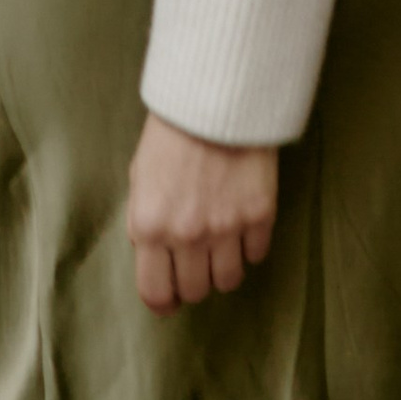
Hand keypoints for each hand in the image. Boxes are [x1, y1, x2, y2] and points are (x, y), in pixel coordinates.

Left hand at [126, 112, 278, 314]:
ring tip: (222, 247)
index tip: (170, 300)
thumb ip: (144, 223)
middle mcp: (187, 235)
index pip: (156, 292)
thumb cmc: (172, 134)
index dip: (163, 302)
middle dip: (195, 283)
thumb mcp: (140, 178)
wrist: (216, 97)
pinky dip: (250, 247)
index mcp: (150, 227)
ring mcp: (227, 227)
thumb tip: (153, 258)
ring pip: (229, 280)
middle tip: (197, 265)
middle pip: (196, 291)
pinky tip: (243, 227)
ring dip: (224, 269)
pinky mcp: (259, 214)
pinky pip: (257, 254)